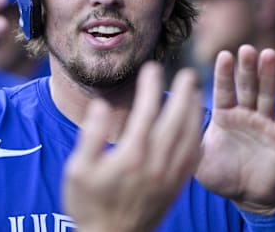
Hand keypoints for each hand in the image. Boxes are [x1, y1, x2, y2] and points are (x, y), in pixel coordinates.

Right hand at [64, 62, 202, 231]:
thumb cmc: (88, 206)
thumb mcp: (77, 171)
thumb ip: (90, 136)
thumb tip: (101, 106)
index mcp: (132, 156)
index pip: (147, 112)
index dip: (151, 87)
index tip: (153, 67)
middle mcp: (156, 164)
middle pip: (176, 120)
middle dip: (184, 94)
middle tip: (189, 73)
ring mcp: (169, 177)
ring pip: (189, 137)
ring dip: (195, 112)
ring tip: (196, 93)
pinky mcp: (176, 188)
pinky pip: (193, 158)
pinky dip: (198, 138)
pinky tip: (198, 127)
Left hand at [195, 45, 274, 214]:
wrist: (250, 198)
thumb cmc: (223, 177)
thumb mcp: (199, 160)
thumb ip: (188, 142)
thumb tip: (167, 125)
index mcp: (224, 117)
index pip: (223, 91)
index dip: (224, 74)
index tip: (224, 54)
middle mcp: (244, 115)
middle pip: (246, 87)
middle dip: (246, 68)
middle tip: (247, 48)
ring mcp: (264, 123)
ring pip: (266, 95)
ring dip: (268, 75)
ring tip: (269, 54)